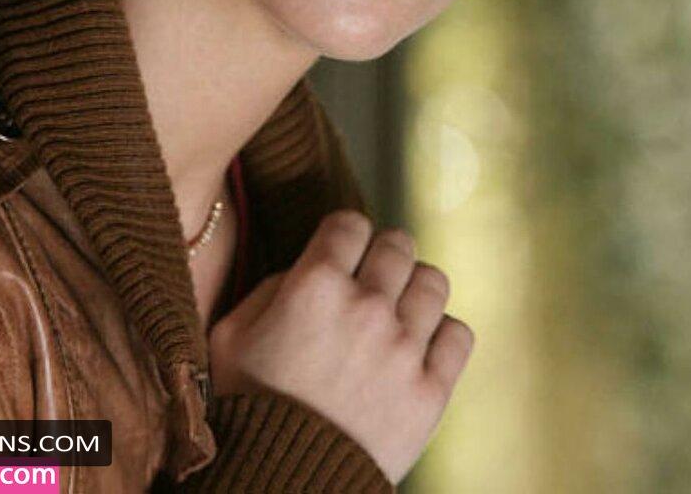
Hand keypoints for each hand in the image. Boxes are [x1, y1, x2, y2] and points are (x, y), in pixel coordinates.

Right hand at [207, 209, 474, 484]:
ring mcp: (404, 349)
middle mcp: (366, 306)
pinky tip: (419, 345)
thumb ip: (272, 287)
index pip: (349, 223)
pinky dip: (441, 334)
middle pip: (397, 244)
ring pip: (433, 281)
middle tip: (371, 276)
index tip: (340, 250)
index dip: (343, 234)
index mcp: (315, 285)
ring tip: (398, 309)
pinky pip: (458, 334)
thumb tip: (310, 267)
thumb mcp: (232, 334)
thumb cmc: (246, 406)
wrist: (278, 485)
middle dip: (382, 253)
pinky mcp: (431, 392)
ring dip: (414, 288)